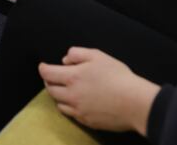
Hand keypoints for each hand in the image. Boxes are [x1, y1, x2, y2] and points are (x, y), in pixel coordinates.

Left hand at [39, 47, 159, 135]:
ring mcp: (78, 110)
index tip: (42, 66)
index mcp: (72, 77)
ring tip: (64, 90)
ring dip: (58, 95)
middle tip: (52, 77)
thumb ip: (77, 54)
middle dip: (49, 82)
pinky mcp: (86, 121)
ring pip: (59, 104)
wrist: (134, 103)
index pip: (48, 73)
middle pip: (50, 90)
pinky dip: (69, 107)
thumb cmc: (118, 77)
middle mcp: (71, 95)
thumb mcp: (98, 56)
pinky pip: (71, 114)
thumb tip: (65, 60)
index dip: (43, 68)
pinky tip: (76, 102)